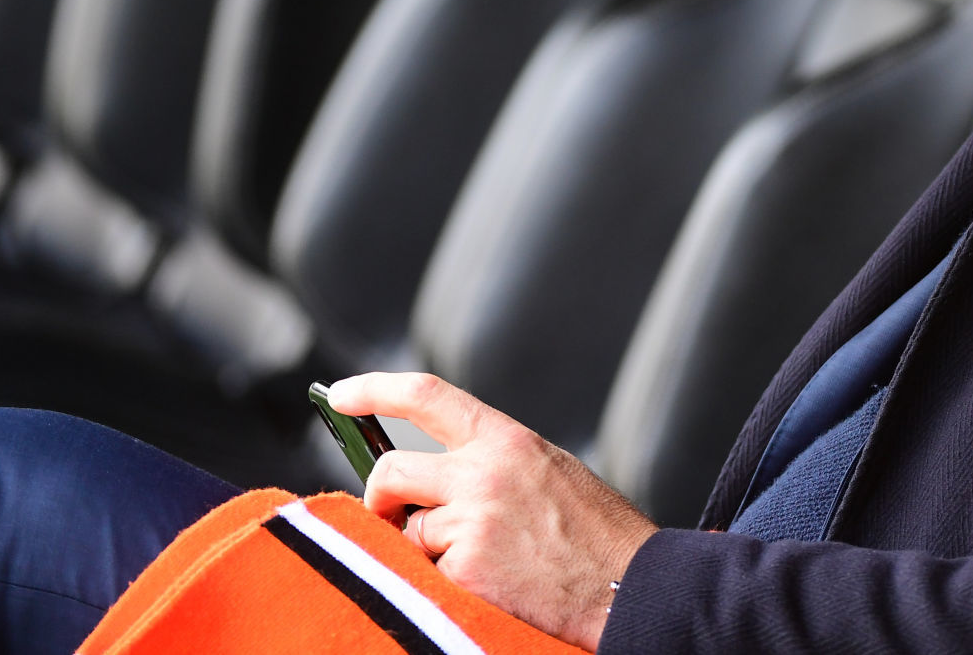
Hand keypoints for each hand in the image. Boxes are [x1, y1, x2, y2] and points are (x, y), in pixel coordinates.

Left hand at [327, 372, 656, 650]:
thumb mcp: (545, 471)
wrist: (631, 584)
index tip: (341, 392)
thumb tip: (428, 477)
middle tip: (391, 517)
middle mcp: (485, 472)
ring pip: (409, 531)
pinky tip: (491, 584)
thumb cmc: (594, 534)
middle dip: (380, 500)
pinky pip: (428, 572)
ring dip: (429, 550)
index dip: (374, 388)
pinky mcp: (467, 568)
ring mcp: (473, 520)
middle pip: (390, 471)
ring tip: (484, 560)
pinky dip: (448, 582)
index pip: (425, 395)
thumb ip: (488, 462)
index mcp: (507, 439)